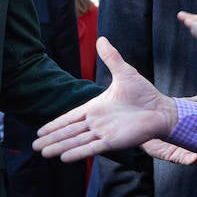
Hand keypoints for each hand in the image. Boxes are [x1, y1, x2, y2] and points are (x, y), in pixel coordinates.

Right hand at [36, 37, 196, 161]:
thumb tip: (101, 38)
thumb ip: (111, 57)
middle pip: (68, 132)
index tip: (40, 131)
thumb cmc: (144, 92)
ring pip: (76, 141)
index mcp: (95, 108)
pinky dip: (78, 152)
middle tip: (34, 146)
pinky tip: (64, 158)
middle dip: (51, 139)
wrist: (161, 108)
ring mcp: (104, 132)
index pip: (70, 118)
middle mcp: (96, 122)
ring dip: (60, 147)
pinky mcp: (114, 141)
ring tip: (43, 153)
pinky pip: (92, 147)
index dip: (55, 124)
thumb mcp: (124, 72)